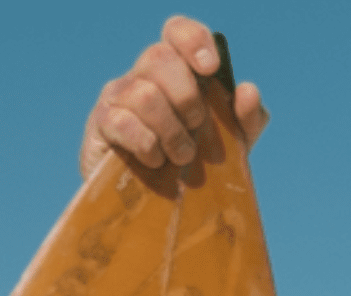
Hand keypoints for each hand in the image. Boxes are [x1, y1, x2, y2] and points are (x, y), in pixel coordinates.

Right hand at [80, 15, 268, 179]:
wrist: (157, 207)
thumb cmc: (192, 168)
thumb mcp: (228, 147)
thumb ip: (245, 121)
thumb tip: (248, 91)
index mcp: (174, 71)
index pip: (176, 31)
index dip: (193, 39)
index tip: (211, 68)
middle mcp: (143, 76)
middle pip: (159, 57)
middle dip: (187, 98)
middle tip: (197, 129)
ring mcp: (118, 97)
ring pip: (145, 94)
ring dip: (171, 131)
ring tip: (181, 156)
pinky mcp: (102, 124)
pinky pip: (124, 123)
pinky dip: (148, 146)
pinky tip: (156, 161)